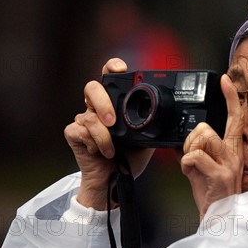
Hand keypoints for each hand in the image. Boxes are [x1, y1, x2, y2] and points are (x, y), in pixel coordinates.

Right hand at [64, 58, 153, 209]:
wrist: (116, 180)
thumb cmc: (129, 158)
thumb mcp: (147, 138)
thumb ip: (152, 124)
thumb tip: (173, 117)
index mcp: (115, 104)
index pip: (110, 77)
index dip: (112, 67)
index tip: (121, 68)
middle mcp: (98, 108)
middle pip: (93, 88)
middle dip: (103, 102)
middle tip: (113, 121)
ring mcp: (84, 120)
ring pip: (88, 113)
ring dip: (103, 133)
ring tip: (112, 147)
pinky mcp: (74, 134)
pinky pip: (81, 130)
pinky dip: (95, 143)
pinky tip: (103, 152)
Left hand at [181, 74, 243, 217]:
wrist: (221, 219)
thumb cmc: (212, 194)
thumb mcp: (206, 168)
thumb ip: (199, 151)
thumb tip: (186, 141)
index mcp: (232, 150)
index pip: (234, 117)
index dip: (229, 97)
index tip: (224, 79)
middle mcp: (234, 153)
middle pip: (205, 128)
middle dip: (191, 141)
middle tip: (194, 160)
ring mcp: (228, 164)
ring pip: (200, 139)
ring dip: (189, 153)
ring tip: (195, 170)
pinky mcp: (220, 174)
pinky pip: (193, 156)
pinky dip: (186, 165)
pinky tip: (193, 176)